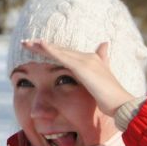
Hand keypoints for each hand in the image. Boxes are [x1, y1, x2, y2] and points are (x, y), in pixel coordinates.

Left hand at [21, 39, 138, 117]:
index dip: (52, 50)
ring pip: (58, 51)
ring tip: (26, 43)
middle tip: (26, 42)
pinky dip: (50, 50)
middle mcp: (87, 57)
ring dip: (40, 46)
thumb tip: (105, 48)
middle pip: (60, 49)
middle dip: (42, 46)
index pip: (66, 53)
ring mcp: (84, 61)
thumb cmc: (111, 96)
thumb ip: (102, 64)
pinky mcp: (81, 67)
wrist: (120, 103)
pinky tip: (39, 45)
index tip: (37, 47)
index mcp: (91, 60)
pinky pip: (62, 56)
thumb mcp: (103, 80)